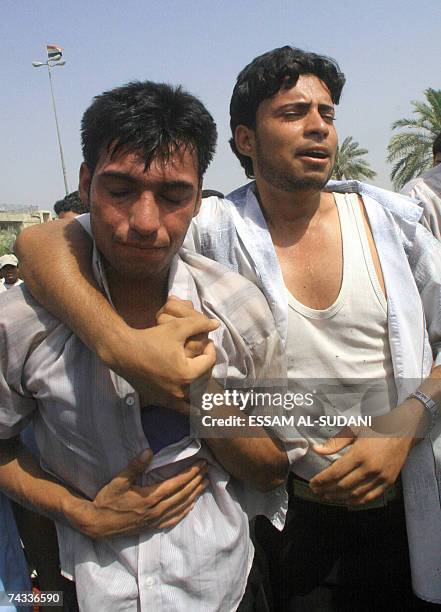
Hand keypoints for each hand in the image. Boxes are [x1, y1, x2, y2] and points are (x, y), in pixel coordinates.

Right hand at [72, 450, 208, 537]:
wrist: (97, 524)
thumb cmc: (107, 500)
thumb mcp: (119, 481)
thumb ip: (135, 466)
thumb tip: (148, 451)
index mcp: (150, 497)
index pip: (177, 483)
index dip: (191, 473)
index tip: (201, 464)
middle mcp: (156, 510)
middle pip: (183, 494)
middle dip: (197, 480)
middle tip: (208, 470)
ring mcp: (155, 520)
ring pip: (181, 506)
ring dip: (195, 494)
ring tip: (205, 483)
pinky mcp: (152, 528)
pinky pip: (173, 520)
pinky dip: (184, 511)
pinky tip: (191, 506)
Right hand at [112, 302, 218, 399]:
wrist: (122, 352)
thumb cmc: (150, 339)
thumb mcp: (176, 328)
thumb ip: (198, 325)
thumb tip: (216, 324)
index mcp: (187, 374)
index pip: (209, 361)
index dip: (210, 349)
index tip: (206, 342)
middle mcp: (180, 391)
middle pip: (204, 379)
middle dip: (206, 366)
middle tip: (203, 355)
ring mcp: (170, 399)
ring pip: (195, 395)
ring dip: (200, 386)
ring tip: (201, 375)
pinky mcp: (160, 401)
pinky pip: (180, 408)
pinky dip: (189, 408)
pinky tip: (197, 411)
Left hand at [309, 425, 412, 505]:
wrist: (402, 430)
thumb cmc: (376, 428)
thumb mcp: (353, 430)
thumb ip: (334, 442)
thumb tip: (316, 450)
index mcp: (359, 454)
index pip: (335, 472)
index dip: (322, 480)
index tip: (312, 483)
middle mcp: (370, 468)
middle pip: (343, 485)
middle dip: (327, 490)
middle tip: (316, 491)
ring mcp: (381, 476)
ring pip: (355, 494)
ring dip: (339, 497)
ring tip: (327, 496)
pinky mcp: (389, 481)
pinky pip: (370, 496)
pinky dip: (356, 501)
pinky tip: (346, 500)